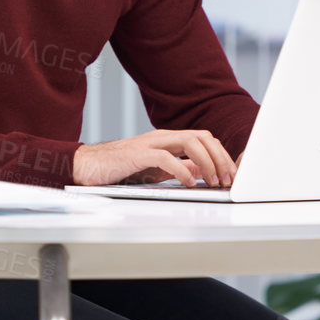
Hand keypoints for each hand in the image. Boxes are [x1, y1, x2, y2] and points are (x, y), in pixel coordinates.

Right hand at [72, 129, 237, 188]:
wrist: (88, 166)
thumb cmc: (120, 168)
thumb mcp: (157, 169)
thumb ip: (180, 167)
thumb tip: (202, 171)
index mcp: (169, 139)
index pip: (206, 139)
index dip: (222, 156)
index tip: (231, 176)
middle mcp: (163, 137)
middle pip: (203, 137)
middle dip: (220, 158)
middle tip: (227, 180)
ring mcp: (151, 143)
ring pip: (190, 142)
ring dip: (207, 162)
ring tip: (213, 181)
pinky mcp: (138, 154)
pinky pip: (166, 158)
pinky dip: (182, 170)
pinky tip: (189, 183)